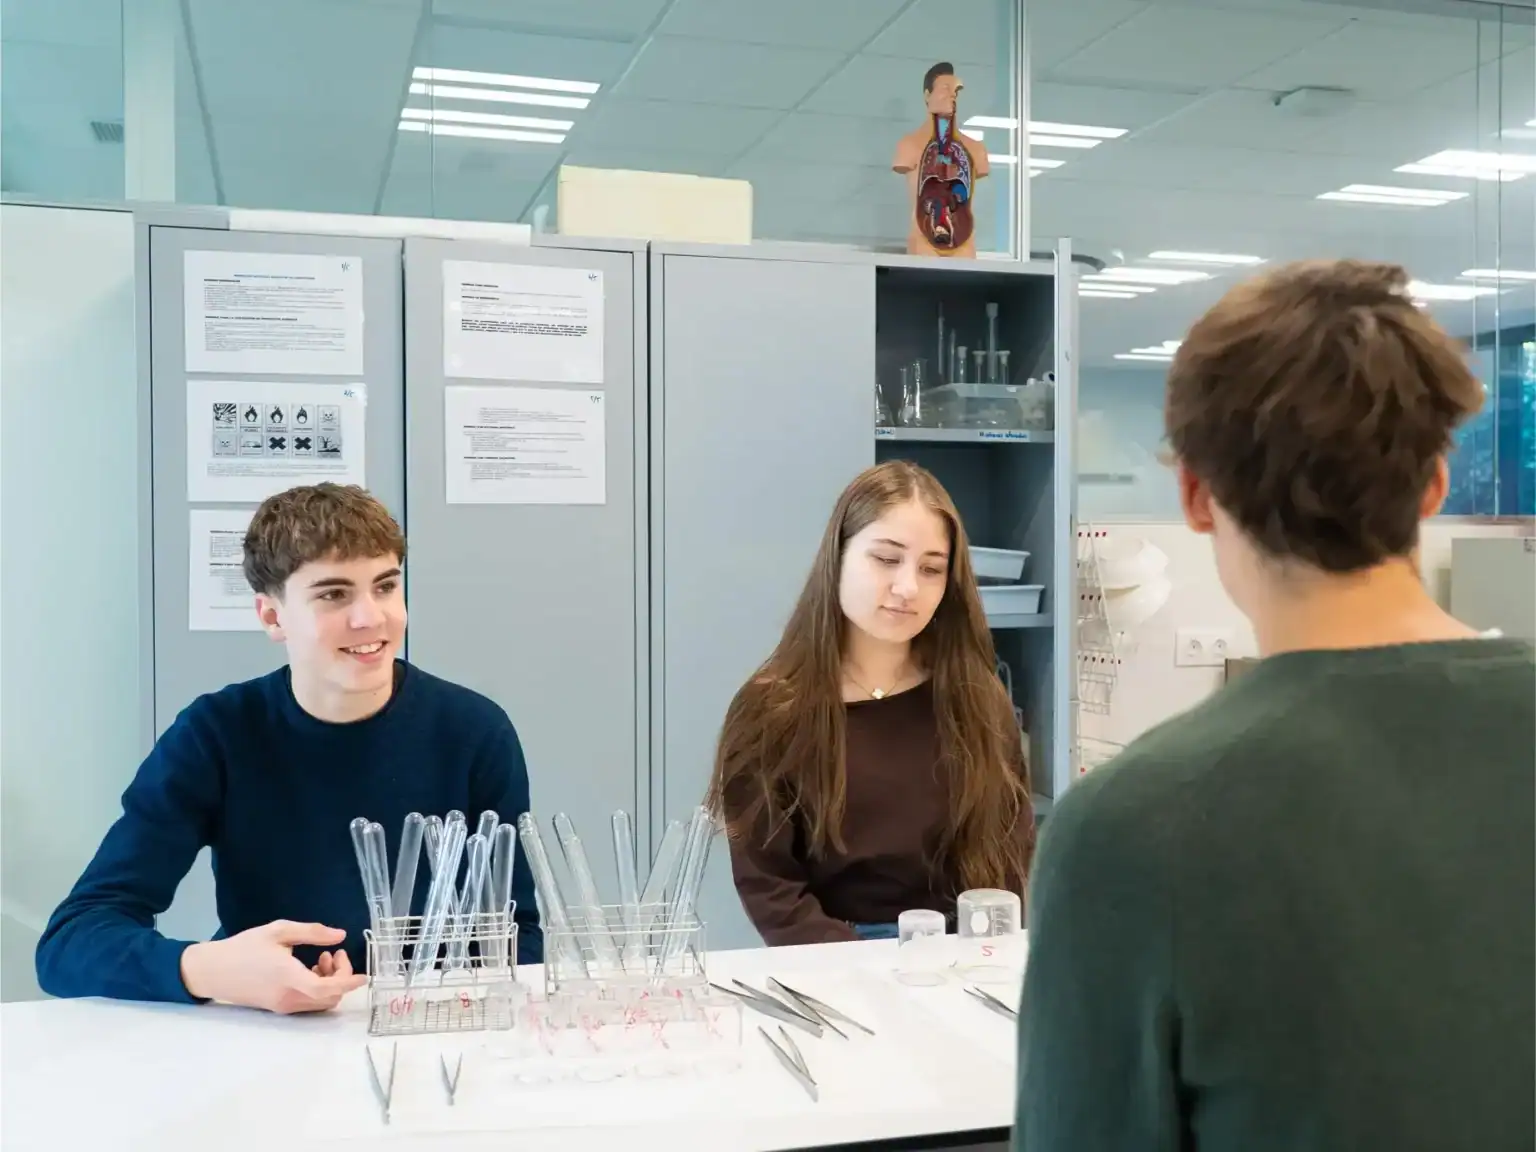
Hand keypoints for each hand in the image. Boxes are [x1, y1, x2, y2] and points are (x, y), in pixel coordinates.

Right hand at [180, 920, 366, 1013]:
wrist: (212, 970)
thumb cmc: (244, 948)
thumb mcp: (279, 932)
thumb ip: (312, 933)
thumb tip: (340, 936)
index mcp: (290, 978)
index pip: (328, 989)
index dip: (348, 982)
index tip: (362, 973)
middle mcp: (289, 998)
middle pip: (329, 998)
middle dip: (340, 977)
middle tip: (332, 954)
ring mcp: (283, 1007)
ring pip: (320, 1003)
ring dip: (329, 983)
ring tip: (320, 958)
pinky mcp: (278, 1008)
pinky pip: (308, 1003)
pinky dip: (317, 989)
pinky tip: (309, 969)